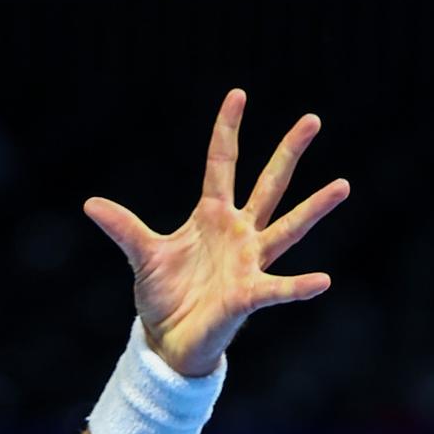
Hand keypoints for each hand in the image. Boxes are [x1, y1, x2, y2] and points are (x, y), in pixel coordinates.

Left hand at [83, 89, 349, 376]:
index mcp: (212, 216)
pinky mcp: (248, 294)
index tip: (238, 94)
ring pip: (287, 228)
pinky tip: (323, 280)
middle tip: (313, 119)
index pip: (222, 164)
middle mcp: (239, 233)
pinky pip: (278, 288)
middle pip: (269, 184)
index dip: (228, 130)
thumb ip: (124, 228)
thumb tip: (91, 204)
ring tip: (342, 184)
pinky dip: (299, 286)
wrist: (169, 339)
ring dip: (314, 208)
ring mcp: (248, 262)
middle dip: (289, 152)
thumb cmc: (164, 296)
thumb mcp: (143, 256)